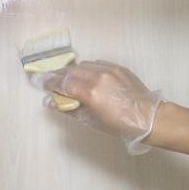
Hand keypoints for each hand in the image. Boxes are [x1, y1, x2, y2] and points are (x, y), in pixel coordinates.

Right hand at [29, 60, 161, 154]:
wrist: (149, 117)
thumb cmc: (120, 125)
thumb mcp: (91, 121)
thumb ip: (69, 109)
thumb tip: (50, 101)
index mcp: (90, 92)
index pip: (63, 82)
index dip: (49, 82)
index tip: (38, 81)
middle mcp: (98, 76)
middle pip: (71, 70)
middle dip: (58, 75)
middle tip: (49, 79)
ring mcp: (109, 69)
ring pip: (83, 65)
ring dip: (73, 71)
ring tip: (68, 79)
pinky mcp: (118, 67)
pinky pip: (97, 64)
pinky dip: (88, 69)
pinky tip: (87, 77)